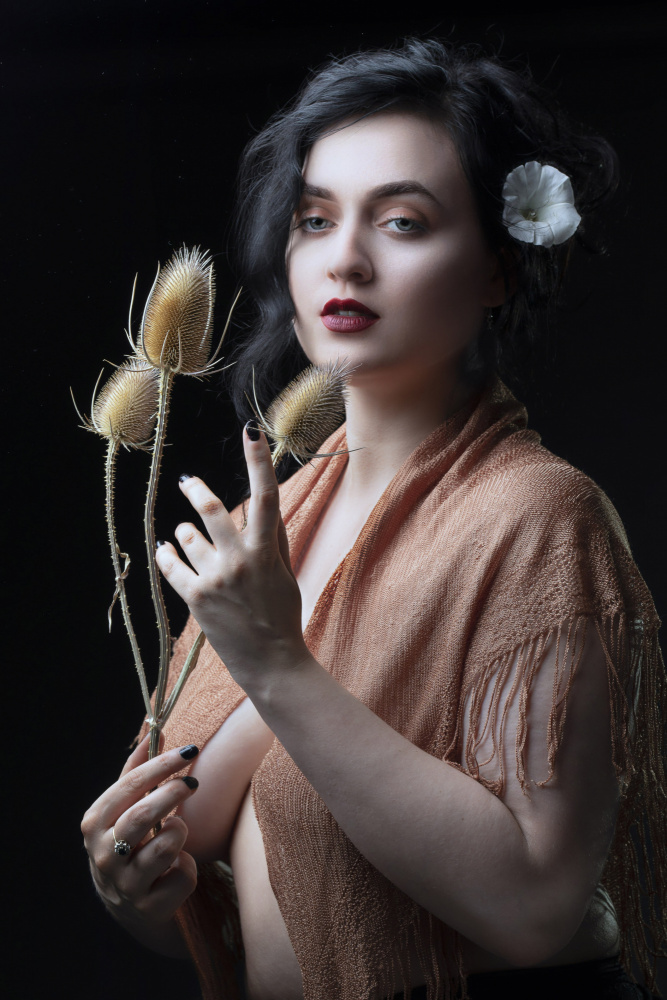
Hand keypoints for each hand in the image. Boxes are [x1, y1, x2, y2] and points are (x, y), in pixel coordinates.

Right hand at [81, 735, 199, 944]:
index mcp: (95, 824)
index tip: (190, 749)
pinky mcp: (149, 908)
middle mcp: (104, 855)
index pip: (130, 785)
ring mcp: (125, 885)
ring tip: (176, 831)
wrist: (131, 907)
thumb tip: (155, 731)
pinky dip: (188, 867)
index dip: (162, 764)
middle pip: (144, 814)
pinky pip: (182, 876)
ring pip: (165, 846)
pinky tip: (177, 867)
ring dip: (180, 832)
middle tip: (191, 783)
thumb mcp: (125, 809)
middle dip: (173, 793)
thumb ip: (137, 772)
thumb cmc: (130, 843)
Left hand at [155, 425, 312, 692]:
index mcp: (267, 551)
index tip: (251, 430)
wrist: (270, 662)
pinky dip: (168, 554)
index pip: (265, 496)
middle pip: (211, 510)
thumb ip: (272, 537)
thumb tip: (266, 505)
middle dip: (196, 491)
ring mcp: (215, 579)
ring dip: (185, 534)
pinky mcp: (196, 599)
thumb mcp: (284, 572)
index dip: (258, 461)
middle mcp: (240, 560)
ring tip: (187, 540)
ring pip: (188, 537)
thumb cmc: (281, 615)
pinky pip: (171, 564)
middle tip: (188, 482)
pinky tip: (168, 550)